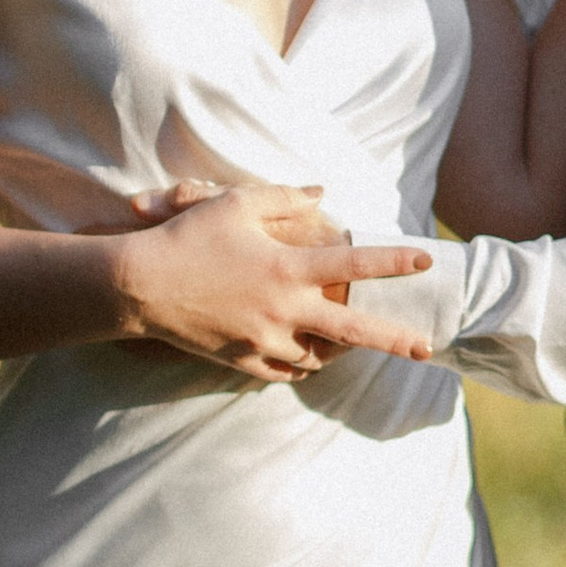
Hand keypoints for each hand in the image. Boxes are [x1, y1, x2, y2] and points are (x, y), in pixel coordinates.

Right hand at [108, 182, 434, 381]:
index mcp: (287, 269)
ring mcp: (264, 341)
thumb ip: (284, 198)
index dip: (394, 262)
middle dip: (394, 339)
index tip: (427, 259)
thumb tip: (322, 194)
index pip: (355, 266)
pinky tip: (310, 358)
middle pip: (353, 330)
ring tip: (354, 344)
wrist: (138, 286)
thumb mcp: (236, 204)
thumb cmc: (187, 237)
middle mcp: (283, 310)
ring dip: (339, 349)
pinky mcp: (242, 361)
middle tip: (428, 348)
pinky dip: (302, 364)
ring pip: (319, 356)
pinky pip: (285, 372)